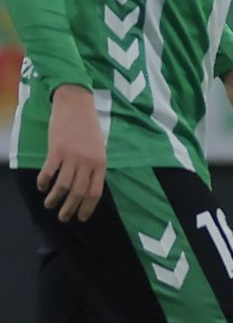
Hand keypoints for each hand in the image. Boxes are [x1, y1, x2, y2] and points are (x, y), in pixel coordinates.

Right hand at [40, 85, 105, 220]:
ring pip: (63, 186)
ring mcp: (72, 156)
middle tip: (63, 218)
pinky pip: (49, 172)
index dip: (88, 207)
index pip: (95, 192)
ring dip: (55, 199)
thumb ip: (95, 166)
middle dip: (70, 208)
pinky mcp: (57, 150)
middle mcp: (88, 162)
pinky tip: (41, 187)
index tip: (81, 218)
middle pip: (78, 192)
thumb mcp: (99, 147)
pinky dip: (44, 183)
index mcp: (101, 163)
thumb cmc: (88, 126)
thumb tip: (88, 185)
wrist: (76, 105)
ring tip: (50, 206)